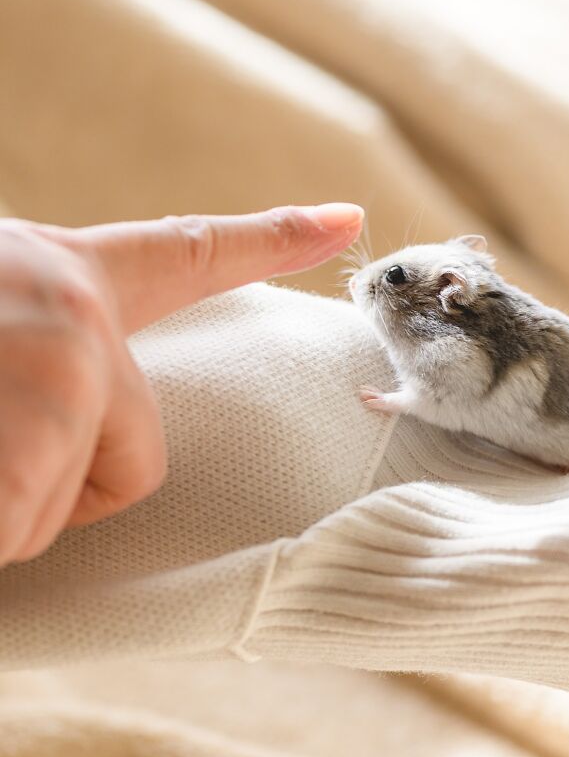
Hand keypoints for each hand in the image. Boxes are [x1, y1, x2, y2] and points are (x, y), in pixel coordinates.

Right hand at [0, 204, 362, 564]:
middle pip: (143, 455)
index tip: (346, 220)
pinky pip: (27, 536)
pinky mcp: (29, 432)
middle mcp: (73, 306)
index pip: (188, 253)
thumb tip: (83, 413)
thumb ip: (49, 343)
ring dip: (3, 506)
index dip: (273, 238)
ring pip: (66, 509)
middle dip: (64, 483)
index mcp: (63, 271)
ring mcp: (57, 364)